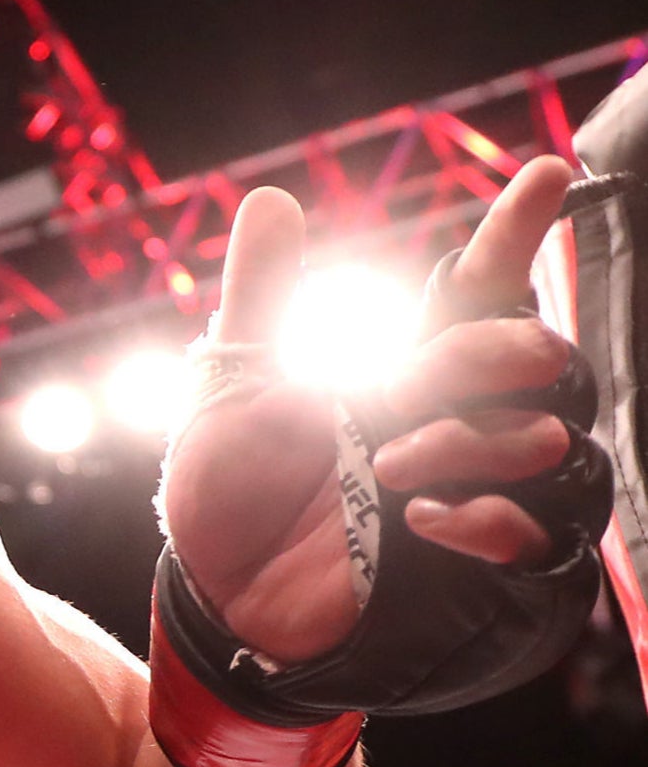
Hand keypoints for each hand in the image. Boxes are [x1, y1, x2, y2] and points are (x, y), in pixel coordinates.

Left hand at [162, 157, 581, 660]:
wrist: (215, 590)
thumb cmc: (230, 486)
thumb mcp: (232, 388)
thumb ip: (263, 298)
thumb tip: (270, 198)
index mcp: (404, 366)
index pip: (477, 290)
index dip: (514, 234)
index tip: (543, 176)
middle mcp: (453, 418)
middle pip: (537, 360)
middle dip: (495, 354)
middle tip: (417, 380)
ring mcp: (473, 488)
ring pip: (551, 442)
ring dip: (482, 442)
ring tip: (394, 464)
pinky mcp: (476, 561)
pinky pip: (538, 535)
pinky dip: (492, 518)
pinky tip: (426, 519)